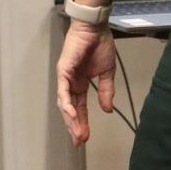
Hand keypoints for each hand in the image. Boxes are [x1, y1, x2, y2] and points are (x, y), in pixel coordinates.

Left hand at [55, 20, 117, 145]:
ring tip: (77, 133)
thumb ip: (106, 91)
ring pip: (64, 102)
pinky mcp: (63, 69)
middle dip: (74, 125)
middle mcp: (70, 81)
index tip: (86, 136)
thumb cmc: (99, 45)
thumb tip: (107, 109)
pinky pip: (63, 89)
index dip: (82, 122)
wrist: (95, 28)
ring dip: (70, 118)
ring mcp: (65, 75)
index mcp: (80, 82)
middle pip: (70, 108)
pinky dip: (66, 102)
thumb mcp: (106, 72)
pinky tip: (71, 114)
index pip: (79, 106)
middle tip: (79, 141)